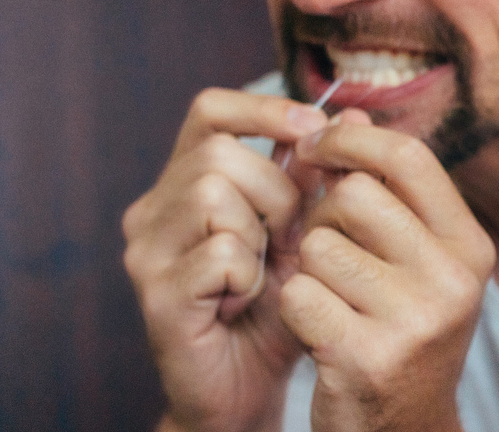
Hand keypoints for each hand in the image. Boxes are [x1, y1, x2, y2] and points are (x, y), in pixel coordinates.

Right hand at [122, 88, 327, 431]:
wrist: (248, 389)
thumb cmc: (278, 308)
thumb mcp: (306, 234)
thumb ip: (318, 178)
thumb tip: (351, 114)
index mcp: (184, 184)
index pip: (209, 111)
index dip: (262, 110)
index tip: (310, 128)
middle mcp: (153, 210)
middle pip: (219, 153)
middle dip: (274, 191)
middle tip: (287, 239)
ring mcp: (147, 251)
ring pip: (213, 193)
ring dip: (260, 234)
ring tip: (262, 273)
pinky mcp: (155, 293)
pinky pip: (219, 252)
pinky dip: (247, 276)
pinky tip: (244, 302)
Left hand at [278, 110, 496, 431]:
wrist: (402, 428)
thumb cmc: (400, 333)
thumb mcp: (415, 261)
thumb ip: (386, 191)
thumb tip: (345, 112)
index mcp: (471, 248)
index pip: (408, 158)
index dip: (350, 140)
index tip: (312, 146)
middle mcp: (454, 281)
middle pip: (354, 196)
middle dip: (323, 218)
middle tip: (328, 253)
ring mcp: (414, 321)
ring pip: (318, 246)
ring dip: (306, 269)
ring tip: (330, 299)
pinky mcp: (366, 356)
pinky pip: (298, 294)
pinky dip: (294, 309)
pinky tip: (318, 330)